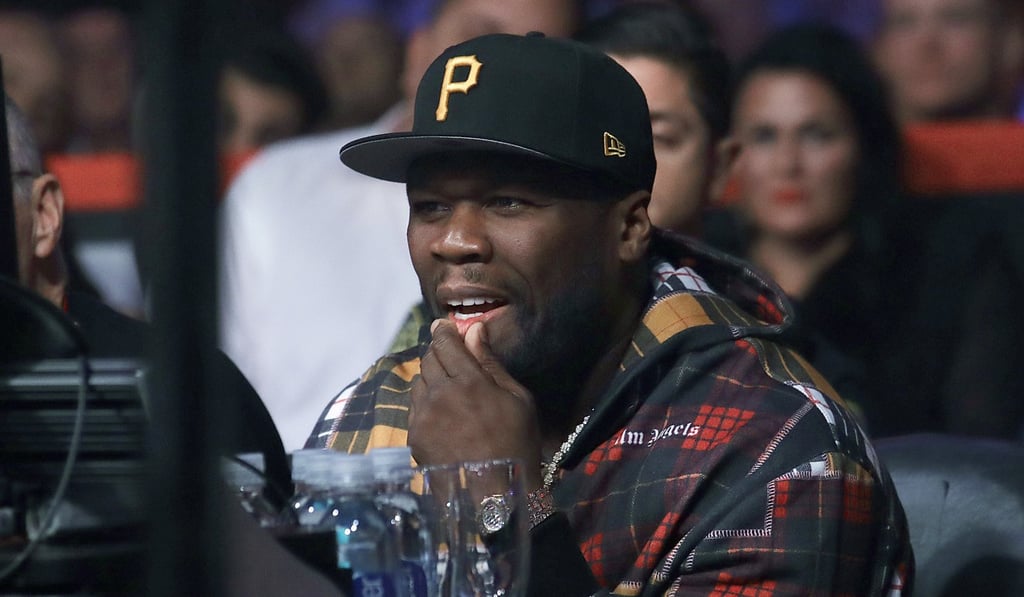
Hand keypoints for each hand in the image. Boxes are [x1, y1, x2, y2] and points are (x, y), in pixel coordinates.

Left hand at [409, 319, 542, 490]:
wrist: (496, 494)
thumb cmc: (516, 443)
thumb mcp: (517, 398)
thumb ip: (490, 362)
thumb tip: (474, 329)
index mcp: (469, 382)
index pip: (445, 343)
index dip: (444, 331)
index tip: (444, 326)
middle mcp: (440, 395)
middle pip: (429, 359)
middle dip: (438, 352)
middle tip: (451, 356)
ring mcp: (423, 417)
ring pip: (419, 382)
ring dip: (431, 377)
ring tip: (449, 388)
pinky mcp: (413, 436)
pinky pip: (414, 407)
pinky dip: (425, 401)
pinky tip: (443, 413)